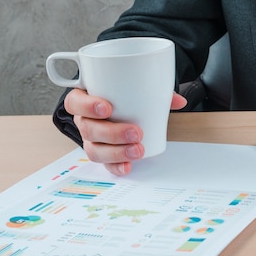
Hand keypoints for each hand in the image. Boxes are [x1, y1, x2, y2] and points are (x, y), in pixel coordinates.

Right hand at [64, 88, 187, 175]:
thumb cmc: (123, 96)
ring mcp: (92, 139)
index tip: (107, 108)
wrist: (123, 109)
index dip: (88, 106)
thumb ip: (155, 91)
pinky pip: (104, 164)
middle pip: (88, 129)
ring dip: (116, 152)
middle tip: (135, 132)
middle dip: (112, 133)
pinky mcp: (102, 153)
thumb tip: (179, 101)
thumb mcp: (136, 88)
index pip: (75, 102)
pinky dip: (116, 166)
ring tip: (138, 150)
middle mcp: (85, 120)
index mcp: (85, 99)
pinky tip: (127, 167)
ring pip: (94, 149)